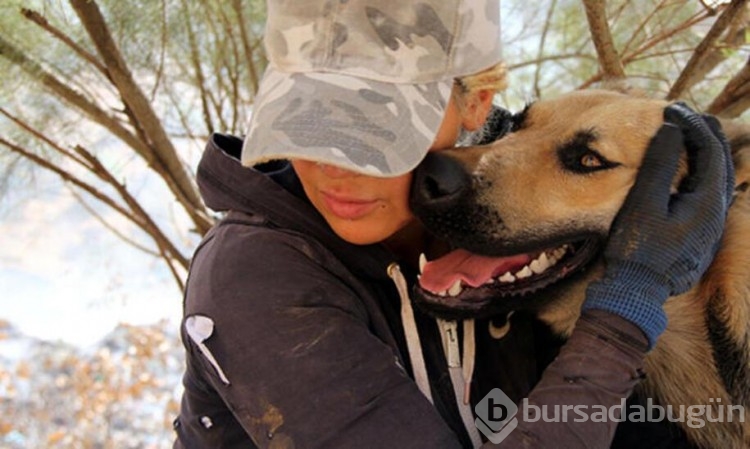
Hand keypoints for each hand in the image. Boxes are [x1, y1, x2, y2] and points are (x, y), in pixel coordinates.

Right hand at [582, 103, 734, 347]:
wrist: (638, 293)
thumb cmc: (637, 249)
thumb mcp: (643, 203)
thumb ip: (660, 165)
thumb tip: (671, 130)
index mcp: (708, 201)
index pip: (710, 151)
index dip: (692, 125)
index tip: (672, 108)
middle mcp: (718, 212)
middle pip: (721, 162)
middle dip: (705, 134)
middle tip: (687, 113)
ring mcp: (712, 225)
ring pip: (720, 179)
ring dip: (708, 153)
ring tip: (694, 134)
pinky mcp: (702, 235)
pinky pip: (712, 194)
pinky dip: (705, 173)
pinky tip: (693, 172)